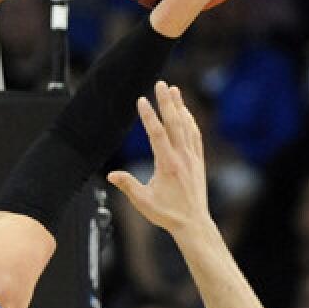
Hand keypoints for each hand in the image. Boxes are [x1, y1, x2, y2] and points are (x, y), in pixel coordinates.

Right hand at [108, 82, 210, 236]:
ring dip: (180, 107)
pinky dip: (190, 121)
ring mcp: (192, 158)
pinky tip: (186, 113)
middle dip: (167, 102)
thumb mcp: (143, 202)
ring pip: (186, 126)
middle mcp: (182, 157)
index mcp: (167, 165)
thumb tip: (111, 174)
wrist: (193, 223)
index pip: (157, 134)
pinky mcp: (198, 161)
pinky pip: (195, 136)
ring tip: (175, 90)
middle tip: (161, 84)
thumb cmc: (167, 213)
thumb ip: (127, 185)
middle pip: (174, 123)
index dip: (149, 116)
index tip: (142, 100)